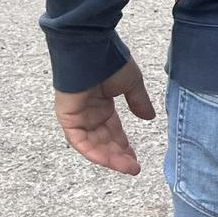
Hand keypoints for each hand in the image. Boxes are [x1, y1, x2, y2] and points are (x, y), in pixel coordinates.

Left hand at [55, 60, 154, 175]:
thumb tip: (149, 118)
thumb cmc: (110, 61)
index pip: (112, 131)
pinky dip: (95, 152)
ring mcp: (77, 116)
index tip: (136, 158)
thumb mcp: (131, 84)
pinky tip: (111, 160)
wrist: (92, 49)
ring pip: (92, 145)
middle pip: (103, 141)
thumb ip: (139, 102)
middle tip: (134, 167)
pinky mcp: (68, 117)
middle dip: (119, 155)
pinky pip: (80, 141)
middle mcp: (89, 113)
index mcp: (101, 105)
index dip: (124, 146)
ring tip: (128, 167)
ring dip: (110, 158)